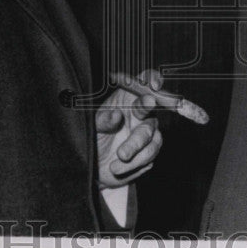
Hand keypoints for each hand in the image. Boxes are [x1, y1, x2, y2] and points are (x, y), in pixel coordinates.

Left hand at [96, 68, 163, 188]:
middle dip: (146, 110)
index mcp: (128, 98)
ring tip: (118, 159)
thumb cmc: (94, 138)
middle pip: (154, 107)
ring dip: (136, 147)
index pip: (145, 81)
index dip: (152, 79)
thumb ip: (103, 120)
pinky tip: (117, 168)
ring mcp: (148, 132)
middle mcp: (142, 113)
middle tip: (139, 112)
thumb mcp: (92, 127)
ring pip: (153, 136)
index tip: (152, 84)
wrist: (95, 167)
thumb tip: (116, 115)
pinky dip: (134, 164)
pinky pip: (149, 157)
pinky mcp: (149, 152)